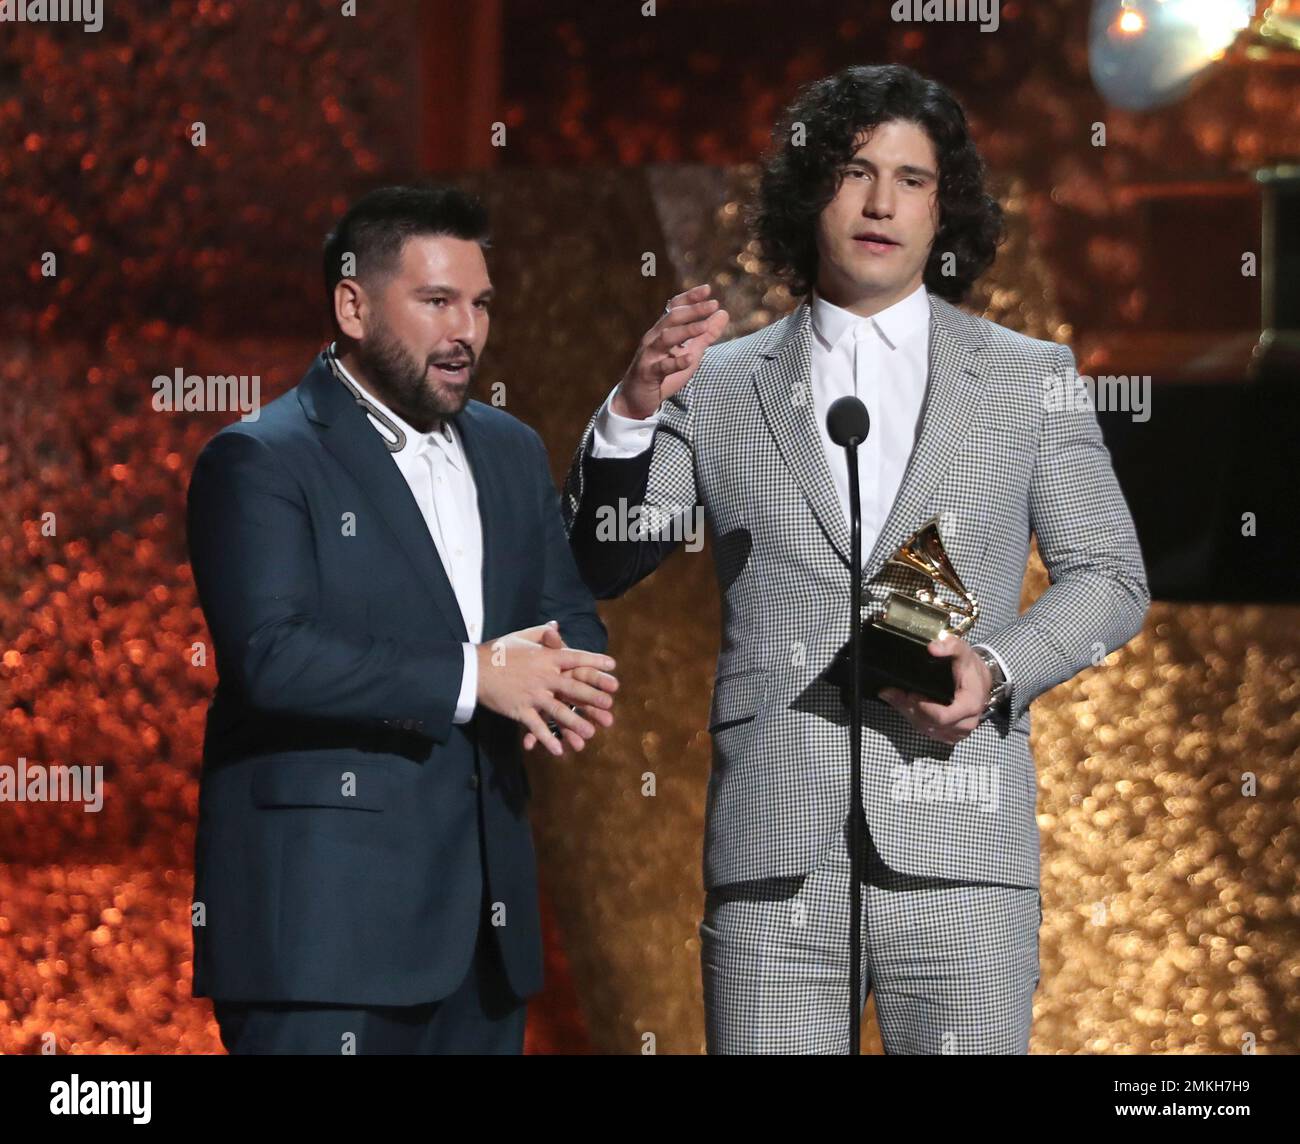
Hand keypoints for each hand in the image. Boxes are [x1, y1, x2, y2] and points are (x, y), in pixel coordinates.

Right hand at [476, 623, 617, 756]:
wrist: (473, 668)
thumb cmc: (498, 650)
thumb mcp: (521, 636)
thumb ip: (542, 633)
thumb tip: (557, 627)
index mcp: (546, 657)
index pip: (576, 657)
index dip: (595, 662)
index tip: (613, 666)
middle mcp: (543, 676)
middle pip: (573, 687)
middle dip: (592, 697)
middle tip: (609, 705)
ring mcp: (532, 695)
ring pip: (558, 710)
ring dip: (575, 723)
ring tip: (590, 733)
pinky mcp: (520, 710)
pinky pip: (536, 727)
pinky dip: (547, 739)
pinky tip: (559, 750)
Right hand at [610, 283, 729, 419]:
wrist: (636, 398)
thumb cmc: (663, 373)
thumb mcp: (690, 352)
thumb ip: (706, 335)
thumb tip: (724, 313)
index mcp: (663, 330)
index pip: (675, 308)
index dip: (690, 297)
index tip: (707, 289)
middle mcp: (654, 338)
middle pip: (672, 318)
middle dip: (693, 310)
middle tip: (714, 304)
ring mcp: (649, 355)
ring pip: (665, 337)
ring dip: (686, 330)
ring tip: (705, 326)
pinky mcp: (647, 373)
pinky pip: (661, 366)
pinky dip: (676, 362)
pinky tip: (690, 358)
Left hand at [878, 633, 989, 744]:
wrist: (980, 680)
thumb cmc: (970, 667)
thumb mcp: (962, 651)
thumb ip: (949, 645)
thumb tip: (933, 647)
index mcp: (970, 706)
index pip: (941, 717)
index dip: (921, 707)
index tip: (909, 692)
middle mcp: (966, 723)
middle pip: (929, 723)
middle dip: (908, 708)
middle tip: (893, 692)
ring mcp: (957, 732)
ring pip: (925, 728)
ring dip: (908, 713)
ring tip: (895, 695)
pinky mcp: (950, 734)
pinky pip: (927, 731)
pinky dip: (914, 718)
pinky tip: (905, 704)